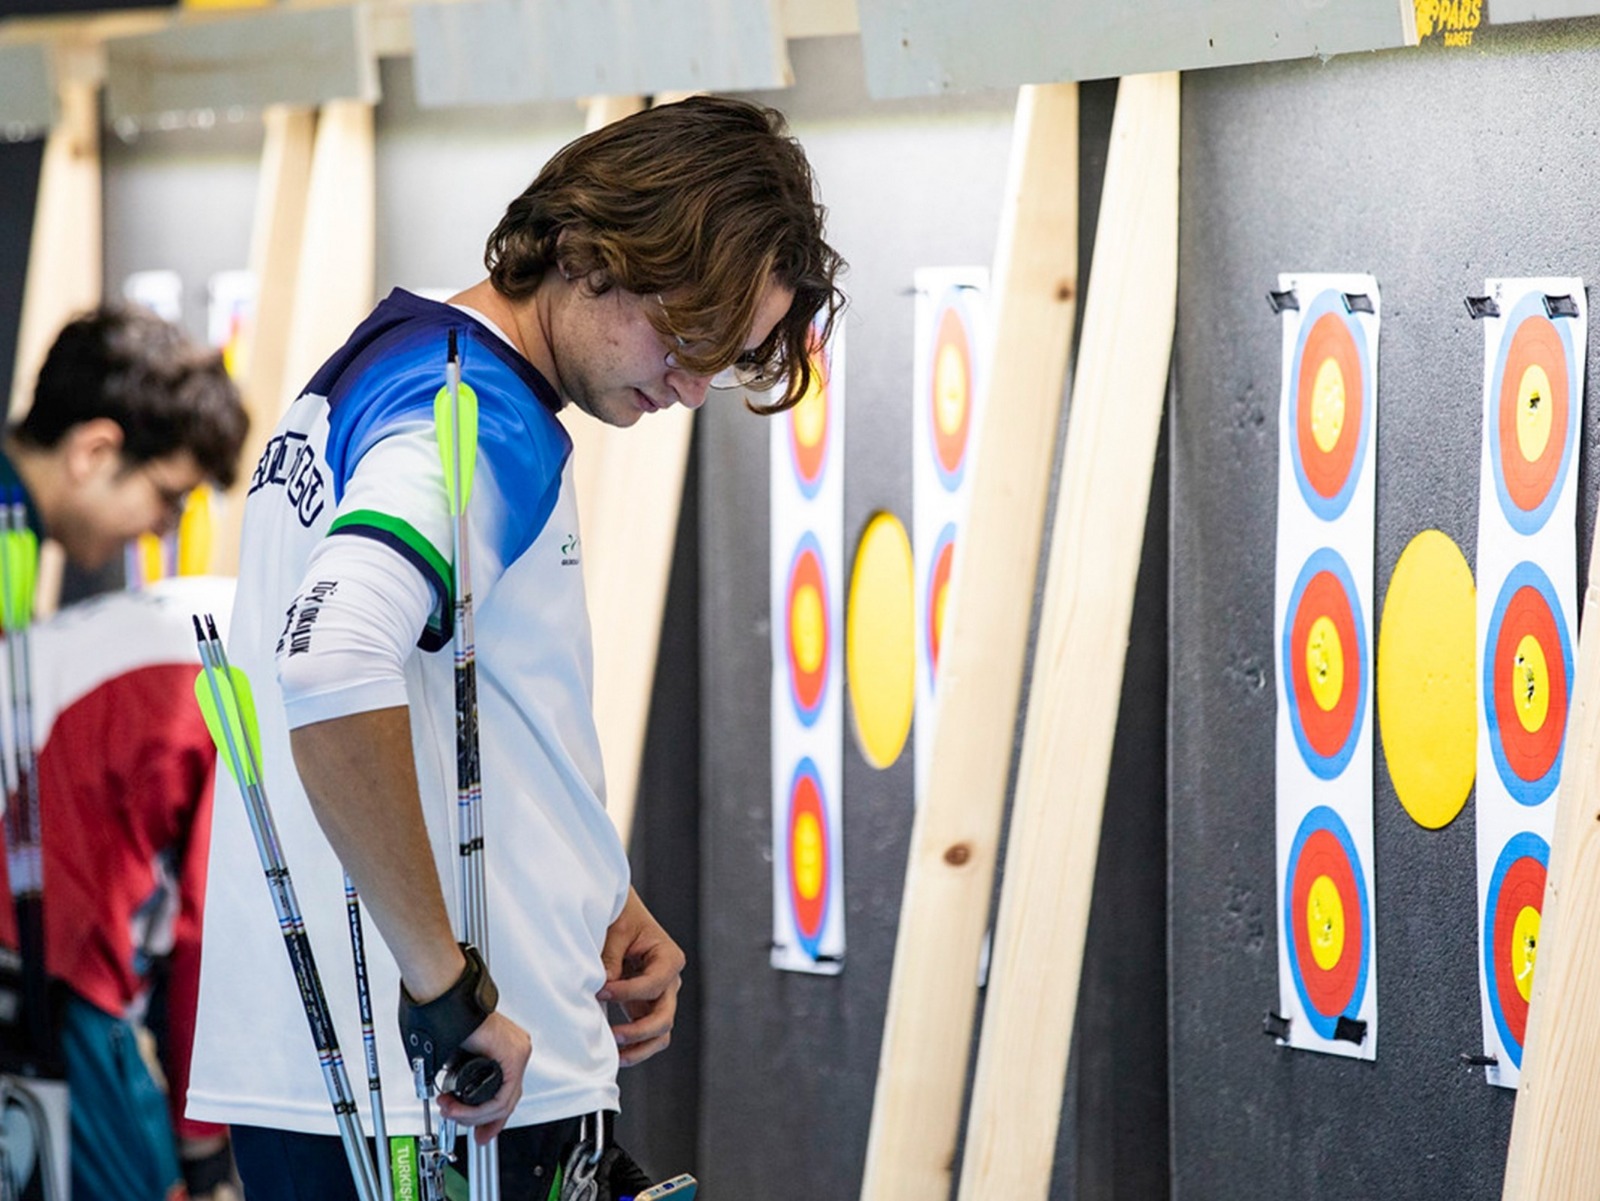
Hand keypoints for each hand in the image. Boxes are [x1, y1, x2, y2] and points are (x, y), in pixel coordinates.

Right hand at [436, 1011, 531, 1142]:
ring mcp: (518, 1052)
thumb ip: (461, 1079)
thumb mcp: (457, 1059)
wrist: (446, 1001)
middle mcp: (517, 1050)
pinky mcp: (514, 1055)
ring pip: (503, 1103)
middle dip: (480, 1121)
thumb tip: (454, 1102)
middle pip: (506, 1101)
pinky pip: (502, 1097)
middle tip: (457, 1122)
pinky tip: (459, 1108)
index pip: (506, 1093)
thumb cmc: (448, 1020)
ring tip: (450, 1111)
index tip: (481, 1132)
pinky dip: (478, 1109)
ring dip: (472, 1115)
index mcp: (507, 1049)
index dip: (491, 1118)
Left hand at [597, 889, 685, 1066]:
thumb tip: (604, 985)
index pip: (654, 984)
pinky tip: (616, 1054)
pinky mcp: (646, 1007)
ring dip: (640, 1046)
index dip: (627, 992)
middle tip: (613, 1034)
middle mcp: (670, 981)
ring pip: (661, 1033)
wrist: (618, 915)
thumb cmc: (620, 917)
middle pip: (665, 1017)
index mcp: (668, 958)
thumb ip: (611, 959)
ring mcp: (660, 997)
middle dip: (639, 1030)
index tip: (600, 990)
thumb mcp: (615, 931)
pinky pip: (649, 1036)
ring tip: (615, 1054)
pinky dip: (636, 1047)